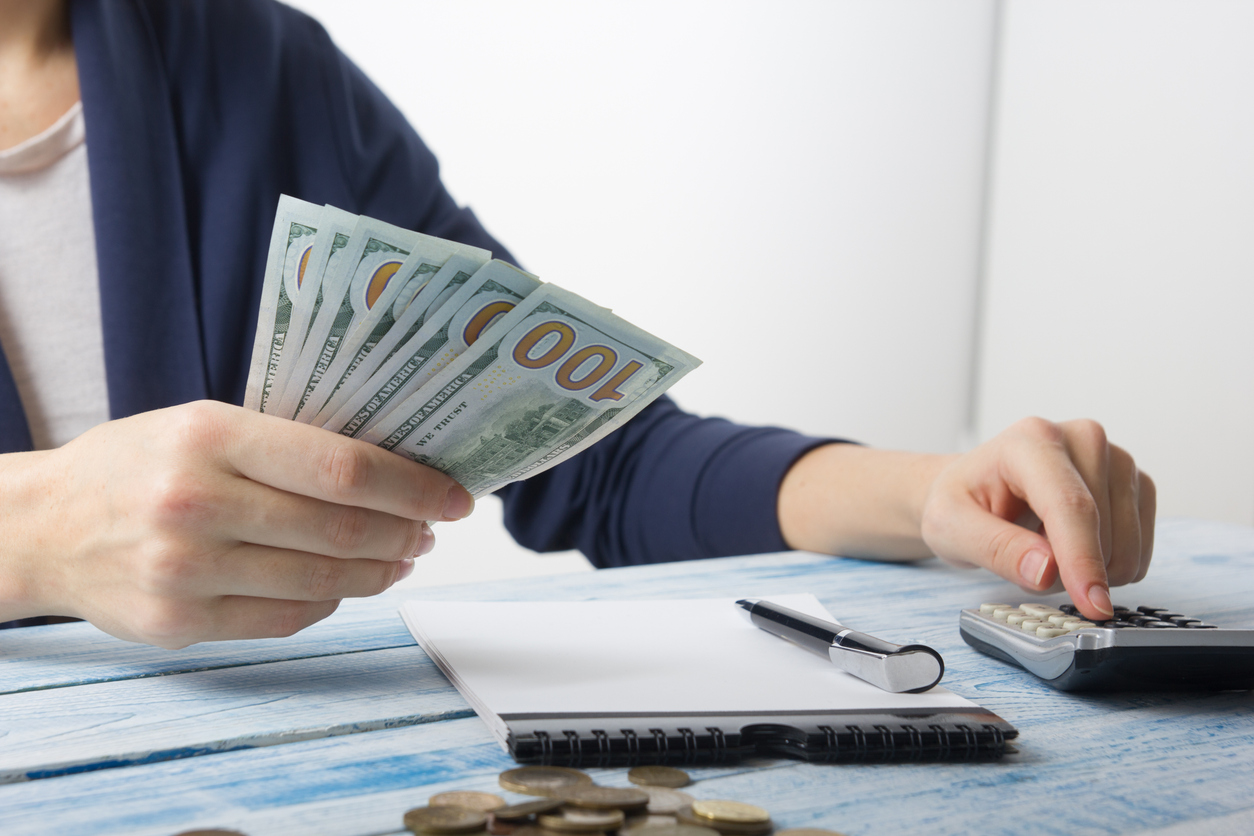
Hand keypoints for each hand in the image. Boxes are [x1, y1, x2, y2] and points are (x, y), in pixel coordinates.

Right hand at [0, 401, 472, 646]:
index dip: (413, 487)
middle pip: (340, 530)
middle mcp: (195, 503)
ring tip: (401, 557)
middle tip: (430, 530)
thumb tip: (392, 472)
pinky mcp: (177, 624)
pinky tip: (346, 586)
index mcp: (211, 436)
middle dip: (405, 533)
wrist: (44, 524)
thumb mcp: (205, 425)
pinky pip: (284, 620)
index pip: (342, 468)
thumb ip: (287, 446)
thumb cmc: (140, 463)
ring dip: (378, 573)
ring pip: (320, 583)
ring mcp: (184, 570)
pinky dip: (330, 604)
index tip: (454, 498)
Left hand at [777, 417, 1154, 620]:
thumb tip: (1046, 570)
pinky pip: (1144, 522)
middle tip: (1056, 591)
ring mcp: (1100, 449)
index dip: (1082, 561)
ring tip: (1054, 565)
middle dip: (1090, 565)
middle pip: (1107, 515)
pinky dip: (1122, 552)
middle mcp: (1070, 434)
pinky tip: (1081, 557)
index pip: (1069, 506)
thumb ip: (997, 547)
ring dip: (1108, 562)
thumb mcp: (951, 530)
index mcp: (1026, 440)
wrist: (954, 494)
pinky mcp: (1121, 470)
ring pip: (1133, 521)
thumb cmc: (948, 505)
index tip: (1088, 605)